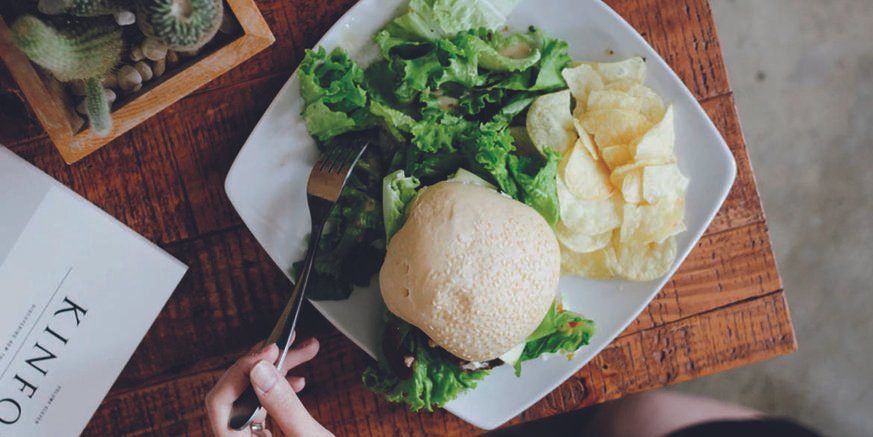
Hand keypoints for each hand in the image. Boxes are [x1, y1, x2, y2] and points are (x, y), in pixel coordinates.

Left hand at [205, 338, 332, 436]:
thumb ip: (284, 404)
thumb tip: (260, 368)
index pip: (221, 402)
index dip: (241, 371)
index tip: (270, 352)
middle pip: (234, 394)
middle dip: (263, 364)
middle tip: (290, 344)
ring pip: (249, 397)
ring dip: (275, 372)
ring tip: (303, 353)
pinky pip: (259, 407)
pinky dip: (277, 389)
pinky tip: (297, 380)